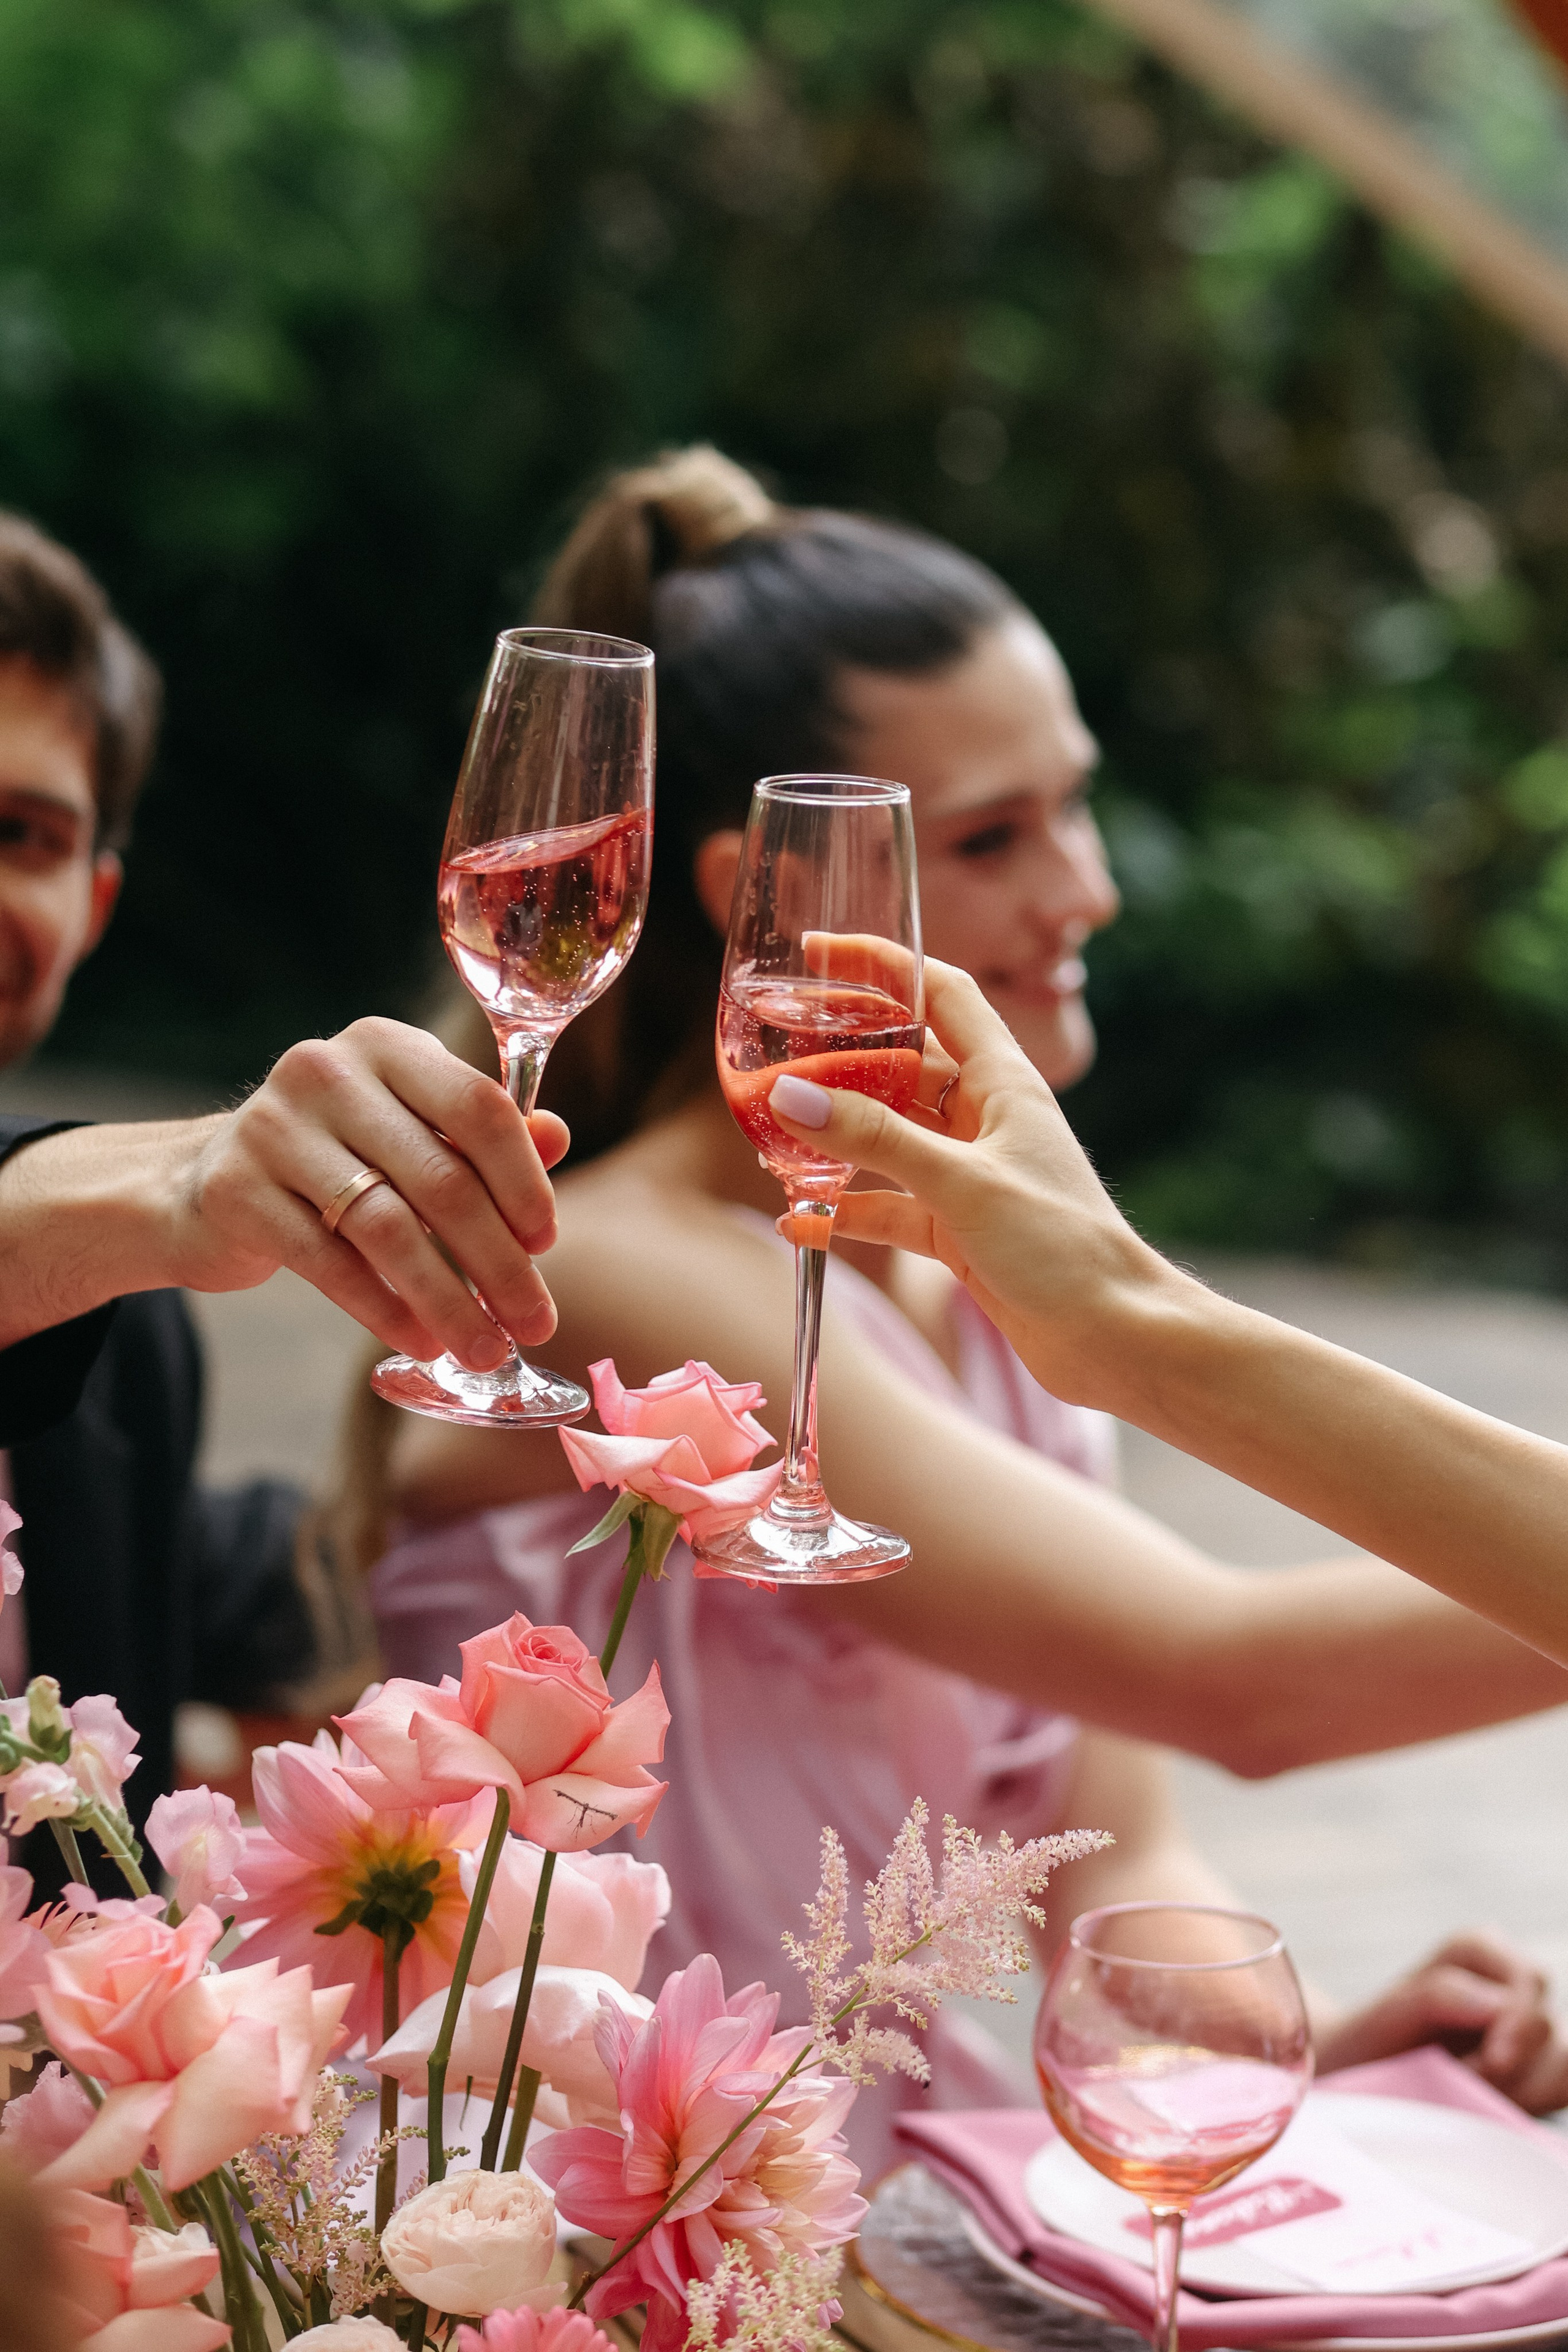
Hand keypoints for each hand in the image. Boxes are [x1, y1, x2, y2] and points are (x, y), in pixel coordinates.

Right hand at [0, 1018, 568, 1370]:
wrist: (202, 1182)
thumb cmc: (335, 1158)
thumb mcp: (408, 1132)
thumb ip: (478, 1136)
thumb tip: (557, 1137)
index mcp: (386, 1047)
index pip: (477, 1106)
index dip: (522, 1180)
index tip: (547, 1242)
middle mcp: (328, 1072)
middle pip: (441, 1178)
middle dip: (498, 1262)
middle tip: (535, 1321)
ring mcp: (274, 1127)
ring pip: (388, 1228)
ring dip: (448, 1300)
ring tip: (484, 1348)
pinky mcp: (235, 1190)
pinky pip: (329, 1263)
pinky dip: (383, 1309)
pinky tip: (421, 1340)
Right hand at [769, 956, 1178, 1403]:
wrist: (1116, 1338)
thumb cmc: (1063, 1246)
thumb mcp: (962, 1183)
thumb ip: (876, 1138)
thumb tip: (791, 1095)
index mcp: (1002, 1080)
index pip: (938, 992)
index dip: (881, 963)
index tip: (818, 954)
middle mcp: (984, 1117)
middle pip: (899, 1063)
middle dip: (836, 1056)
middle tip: (772, 1052)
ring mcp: (969, 1172)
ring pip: (886, 1135)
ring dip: (833, 1135)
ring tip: (771, 1132)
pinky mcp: (958, 1228)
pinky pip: (887, 1206)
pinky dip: (844, 1209)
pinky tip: (796, 1220)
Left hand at [1315, 1933, 1567, 2113]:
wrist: (1362, 2076)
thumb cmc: (1372, 2038)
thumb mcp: (1389, 2013)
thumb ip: (1440, 1996)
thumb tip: (1502, 2004)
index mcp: (1477, 1949)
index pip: (1529, 1981)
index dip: (1518, 2025)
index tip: (1489, 2063)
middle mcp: (1509, 1979)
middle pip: (1547, 2025)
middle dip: (1510, 2067)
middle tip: (1464, 2081)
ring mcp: (1527, 2025)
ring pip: (1562, 2064)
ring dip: (1519, 2090)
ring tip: (1469, 2091)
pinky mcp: (1536, 2067)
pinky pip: (1559, 2088)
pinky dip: (1527, 2103)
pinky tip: (1488, 2103)